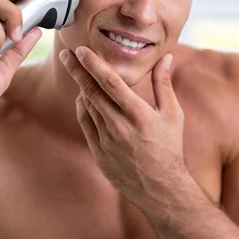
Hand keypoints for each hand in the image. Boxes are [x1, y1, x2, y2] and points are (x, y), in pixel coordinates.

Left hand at [60, 46, 186, 211]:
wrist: (160, 188)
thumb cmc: (170, 148)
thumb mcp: (173, 115)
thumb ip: (164, 84)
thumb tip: (166, 57)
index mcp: (139, 115)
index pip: (111, 84)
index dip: (94, 65)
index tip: (81, 50)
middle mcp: (120, 127)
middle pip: (92, 92)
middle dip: (77, 70)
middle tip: (65, 54)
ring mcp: (107, 141)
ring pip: (87, 106)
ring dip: (82, 88)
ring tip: (79, 73)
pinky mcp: (98, 153)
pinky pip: (85, 123)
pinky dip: (83, 107)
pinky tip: (84, 97)